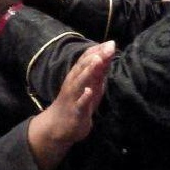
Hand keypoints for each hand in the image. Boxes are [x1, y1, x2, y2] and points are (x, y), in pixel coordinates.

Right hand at [27, 41, 114, 169]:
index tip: (111, 43)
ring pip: (80, 82)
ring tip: (98, 60)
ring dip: (88, 71)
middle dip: (96, 56)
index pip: (86, 59)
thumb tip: (109, 54)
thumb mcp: (91, 85)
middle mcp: (73, 83)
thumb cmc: (78, 102)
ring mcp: (73, 97)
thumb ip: (99, 71)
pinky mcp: (75, 112)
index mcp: (77, 75)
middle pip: (83, 67)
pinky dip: (84, 97)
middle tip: (109, 47)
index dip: (98, 50)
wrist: (59, 126)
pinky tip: (89, 91)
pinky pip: (79, 104)